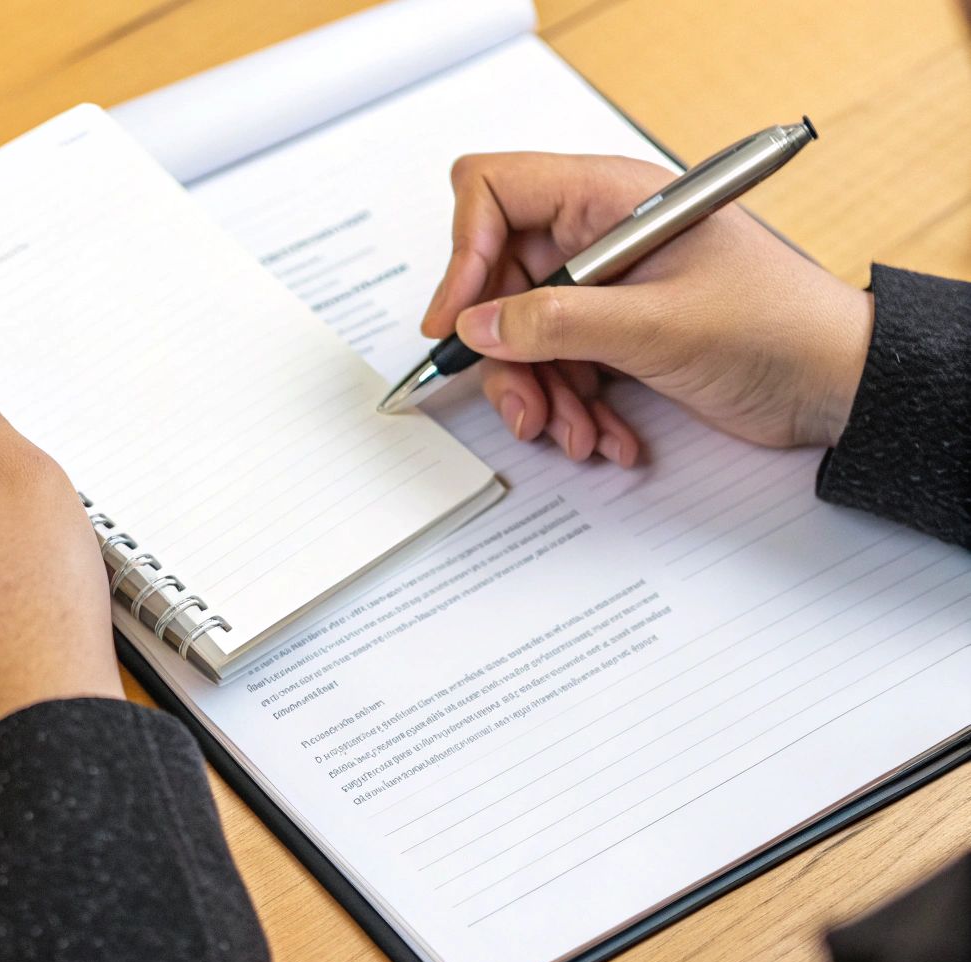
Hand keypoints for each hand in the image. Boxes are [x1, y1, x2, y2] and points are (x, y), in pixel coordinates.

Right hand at [420, 152, 873, 461]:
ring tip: (576, 432)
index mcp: (610, 199)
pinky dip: (574, 407)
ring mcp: (607, 285)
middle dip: (508, 353)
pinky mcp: (617, 331)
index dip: (464, 254)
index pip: (496, 193)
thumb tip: (477, 325)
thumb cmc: (778, 328)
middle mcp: (600, 234)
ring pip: (524, 333)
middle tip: (525, 404)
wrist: (839, 385)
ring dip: (541, 392)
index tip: (457, 320)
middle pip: (500, 280)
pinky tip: (607, 433)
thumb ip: (556, 323)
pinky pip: (559, 364)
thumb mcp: (656, 326)